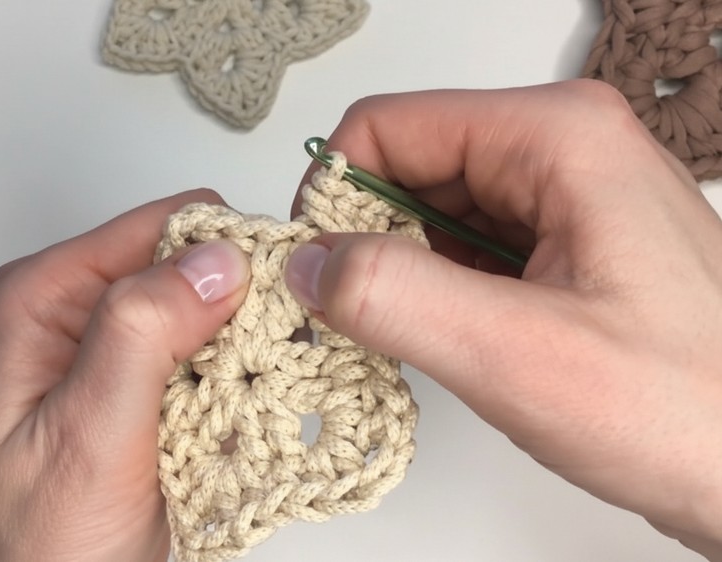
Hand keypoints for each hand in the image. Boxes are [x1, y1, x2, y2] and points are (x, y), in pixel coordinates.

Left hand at [0, 190, 249, 560]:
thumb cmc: (34, 547)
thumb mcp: (85, 435)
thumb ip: (142, 336)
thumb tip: (216, 258)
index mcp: (47, 297)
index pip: (161, 227)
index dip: (228, 252)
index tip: (278, 299)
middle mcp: (81, 311)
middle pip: (194, 265)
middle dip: (244, 307)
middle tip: (269, 363)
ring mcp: (120, 352)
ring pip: (216, 315)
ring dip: (251, 351)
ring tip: (254, 400)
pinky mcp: (151, 391)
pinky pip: (217, 361)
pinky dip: (245, 384)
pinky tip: (247, 418)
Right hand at [284, 80, 721, 558]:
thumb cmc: (695, 410)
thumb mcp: (520, 355)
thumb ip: (396, 297)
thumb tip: (307, 263)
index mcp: (557, 138)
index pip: (385, 128)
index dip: (334, 197)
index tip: (315, 271)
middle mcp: (563, 151)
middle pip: (406, 165)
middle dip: (366, 239)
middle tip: (356, 318)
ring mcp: (565, 199)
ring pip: (430, 210)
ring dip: (400, 271)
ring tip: (411, 339)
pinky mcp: (563, 246)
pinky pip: (465, 247)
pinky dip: (436, 290)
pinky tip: (446, 340)